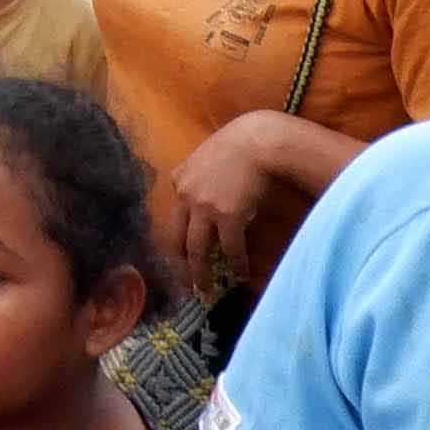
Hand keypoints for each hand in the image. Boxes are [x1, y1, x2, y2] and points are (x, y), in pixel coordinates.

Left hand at [157, 113, 301, 286]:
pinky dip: (236, 263)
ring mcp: (205, 207)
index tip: (179, 257)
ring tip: (205, 290)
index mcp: (179, 181)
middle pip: (176, 239)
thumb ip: (198, 177)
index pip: (172, 219)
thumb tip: (203, 196)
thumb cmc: (238, 143)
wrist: (257, 140)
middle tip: (184, 285)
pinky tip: (241, 274)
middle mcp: (186, 196)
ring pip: (197, 249)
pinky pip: (229, 247)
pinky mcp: (227, 215)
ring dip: (201, 273)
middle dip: (179, 266)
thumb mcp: (206, 156)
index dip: (176, 241)